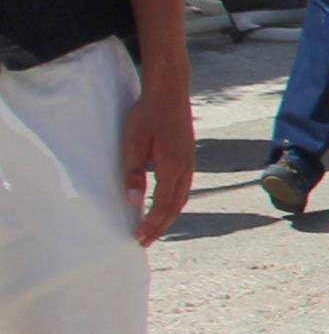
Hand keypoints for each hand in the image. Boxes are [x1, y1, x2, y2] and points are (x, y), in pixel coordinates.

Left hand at [117, 69, 190, 244]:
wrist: (169, 92)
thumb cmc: (147, 115)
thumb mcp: (133, 144)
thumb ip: (133, 173)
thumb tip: (133, 201)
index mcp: (172, 167)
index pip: (162, 205)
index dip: (151, 224)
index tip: (139, 238)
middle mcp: (185, 169)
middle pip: (175, 206)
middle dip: (160, 226)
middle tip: (145, 241)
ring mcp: (189, 163)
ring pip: (182, 198)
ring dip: (168, 216)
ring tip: (155, 228)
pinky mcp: (187, 158)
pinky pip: (184, 188)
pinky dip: (174, 203)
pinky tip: (166, 204)